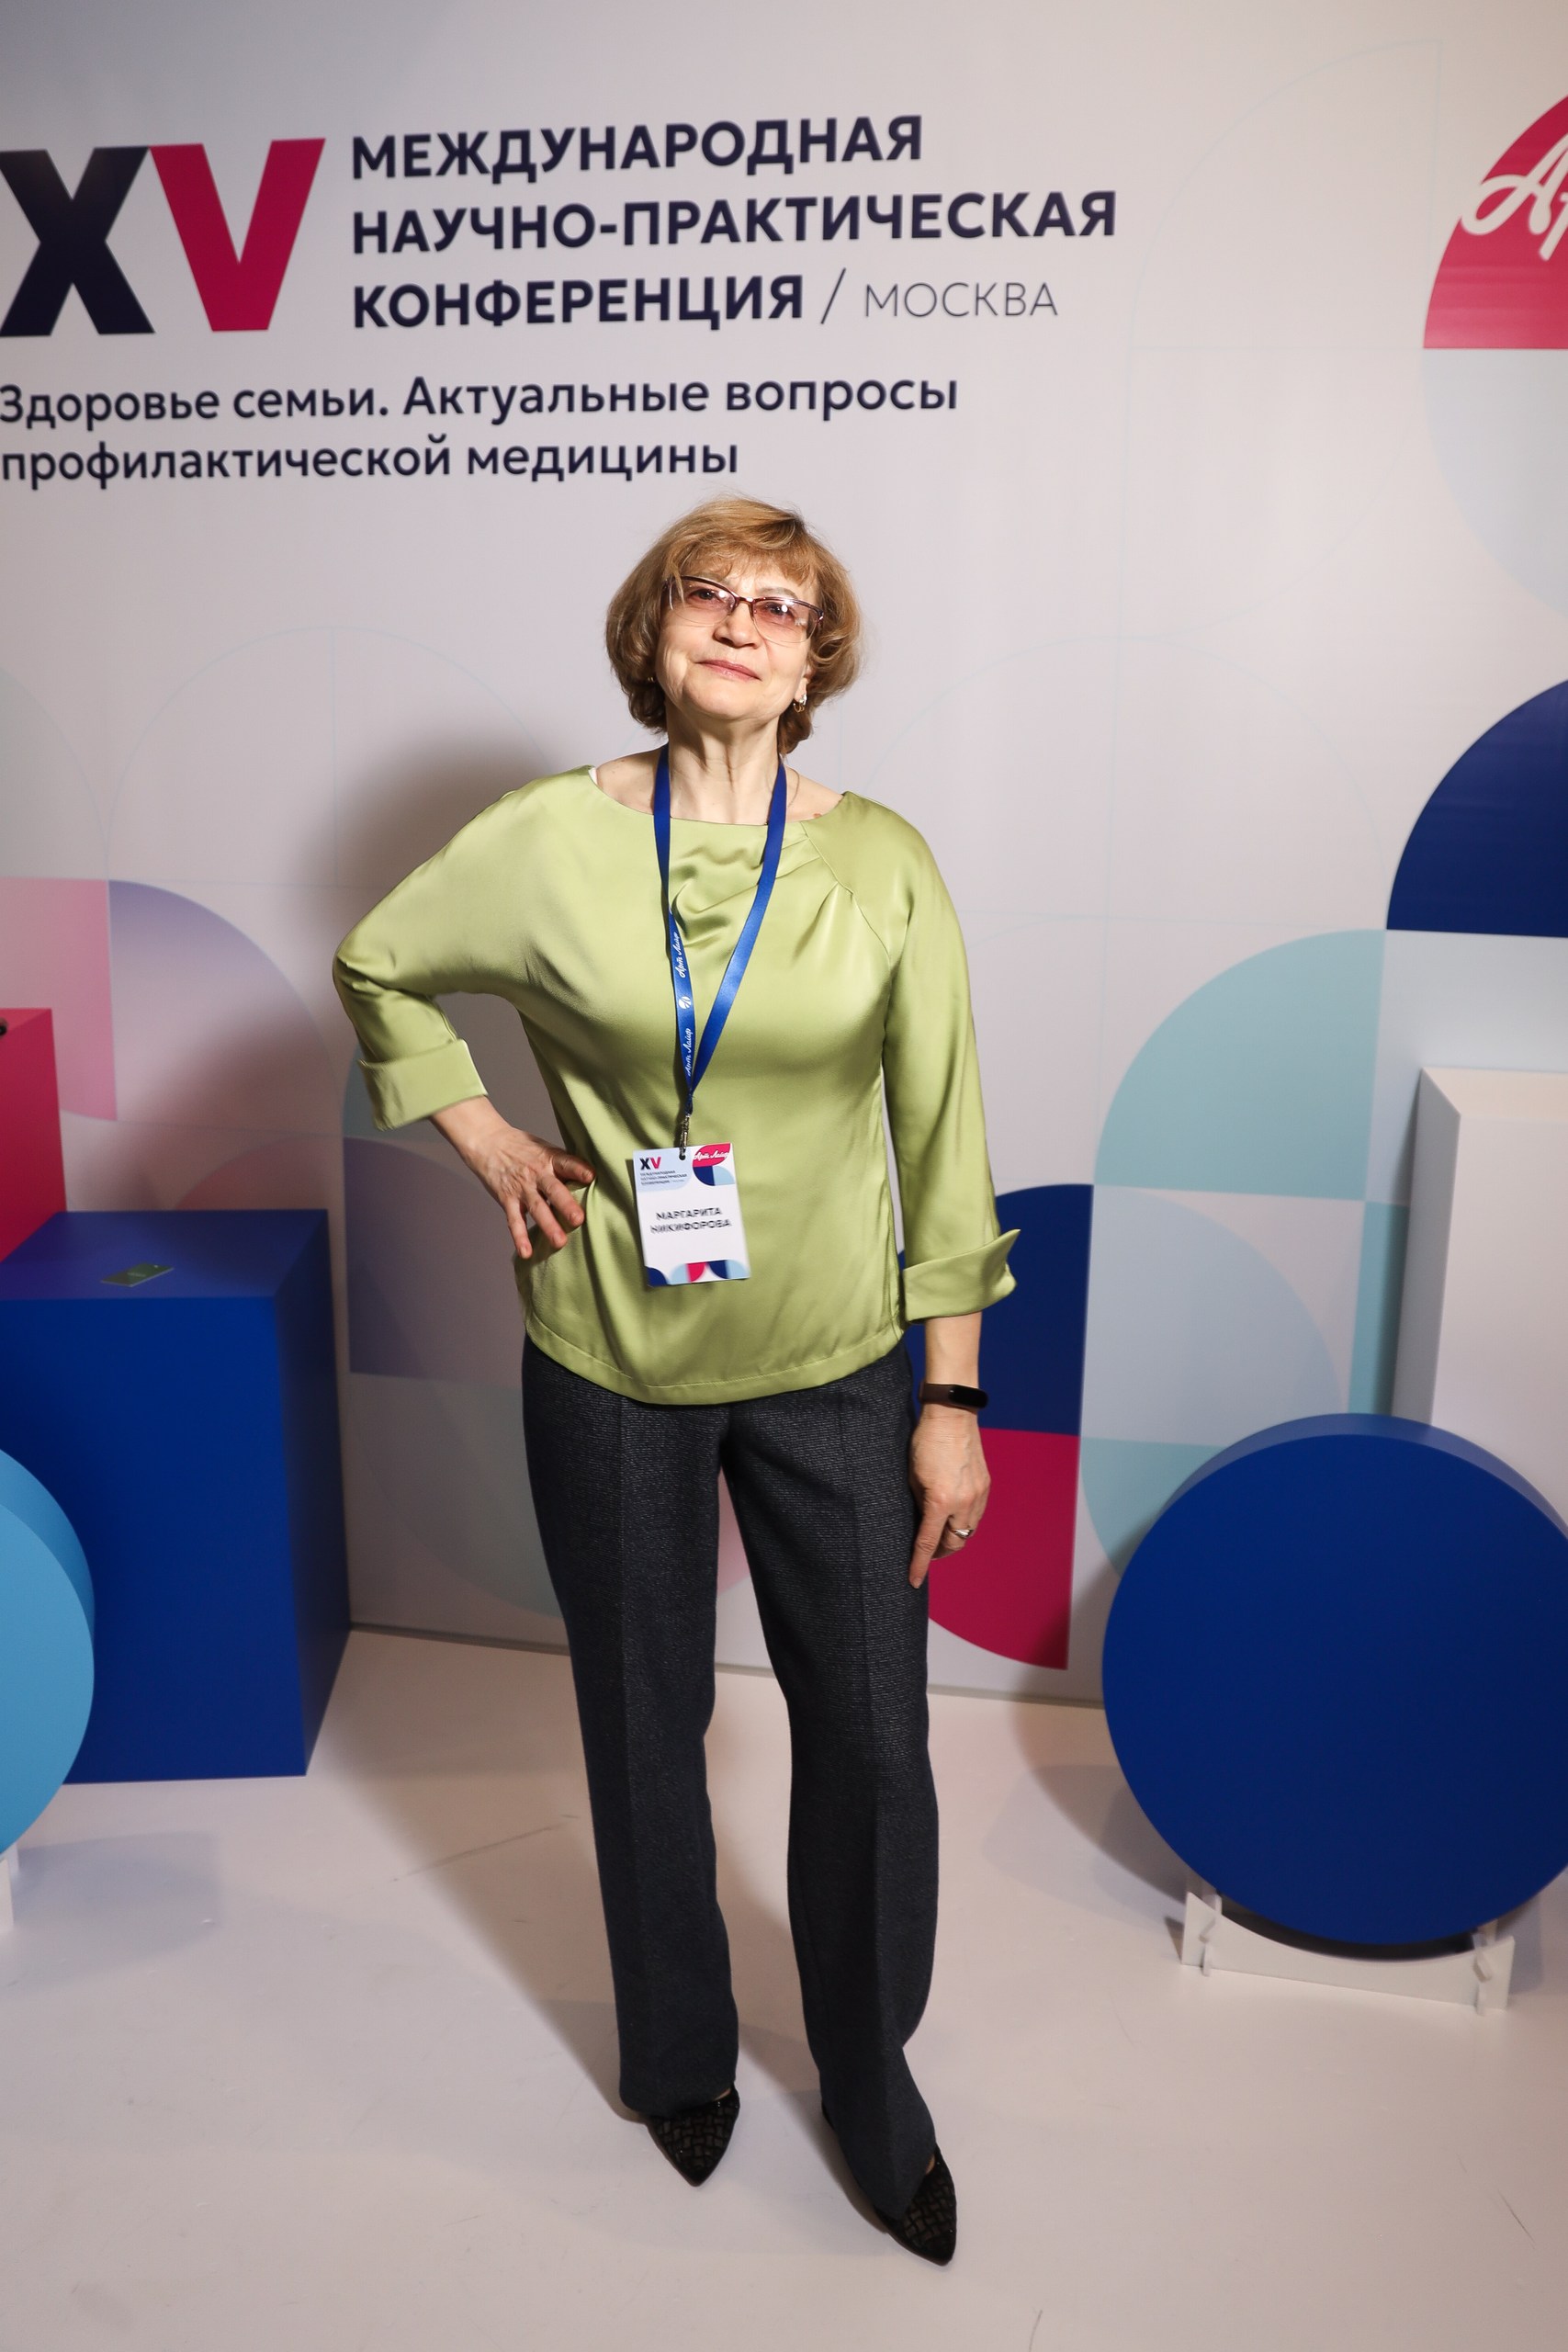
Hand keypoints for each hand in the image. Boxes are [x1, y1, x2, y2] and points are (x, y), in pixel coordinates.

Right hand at [430, 1097, 594, 1259]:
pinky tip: (526, 1252)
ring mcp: (522, 1188)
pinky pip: (514, 1220)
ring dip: (548, 1226)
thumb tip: (591, 1181)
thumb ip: (564, 1165)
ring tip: (560, 1242)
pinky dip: (520, 1237)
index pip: (566, 1163)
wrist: (489, 1143)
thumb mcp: (545, 1149)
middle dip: (566, 1205)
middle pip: (553, 1190)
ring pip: (537, 1208)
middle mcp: (537, 1173)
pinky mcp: (507, 1199)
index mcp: (550, 1159)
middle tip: (578, 1219)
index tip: (591, 1176)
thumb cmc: (523, 1148)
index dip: (578, 1169)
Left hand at [907, 1405, 989, 1588]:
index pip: (927, 1543)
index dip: (919, 1564)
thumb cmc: (925, 1442)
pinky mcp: (985, 1485)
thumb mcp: (911, 1477)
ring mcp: (978, 1494)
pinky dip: (964, 1522)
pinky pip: (976, 1515)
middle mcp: (964, 1502)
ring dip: (954, 1538)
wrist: (952, 1416)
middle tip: (926, 1554)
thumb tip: (919, 1523)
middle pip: (954, 1543)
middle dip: (940, 1553)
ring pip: (968, 1532)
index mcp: (940, 1502)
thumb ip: (917, 1504)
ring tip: (939, 1536)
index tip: (913, 1580)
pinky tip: (953, 1517)